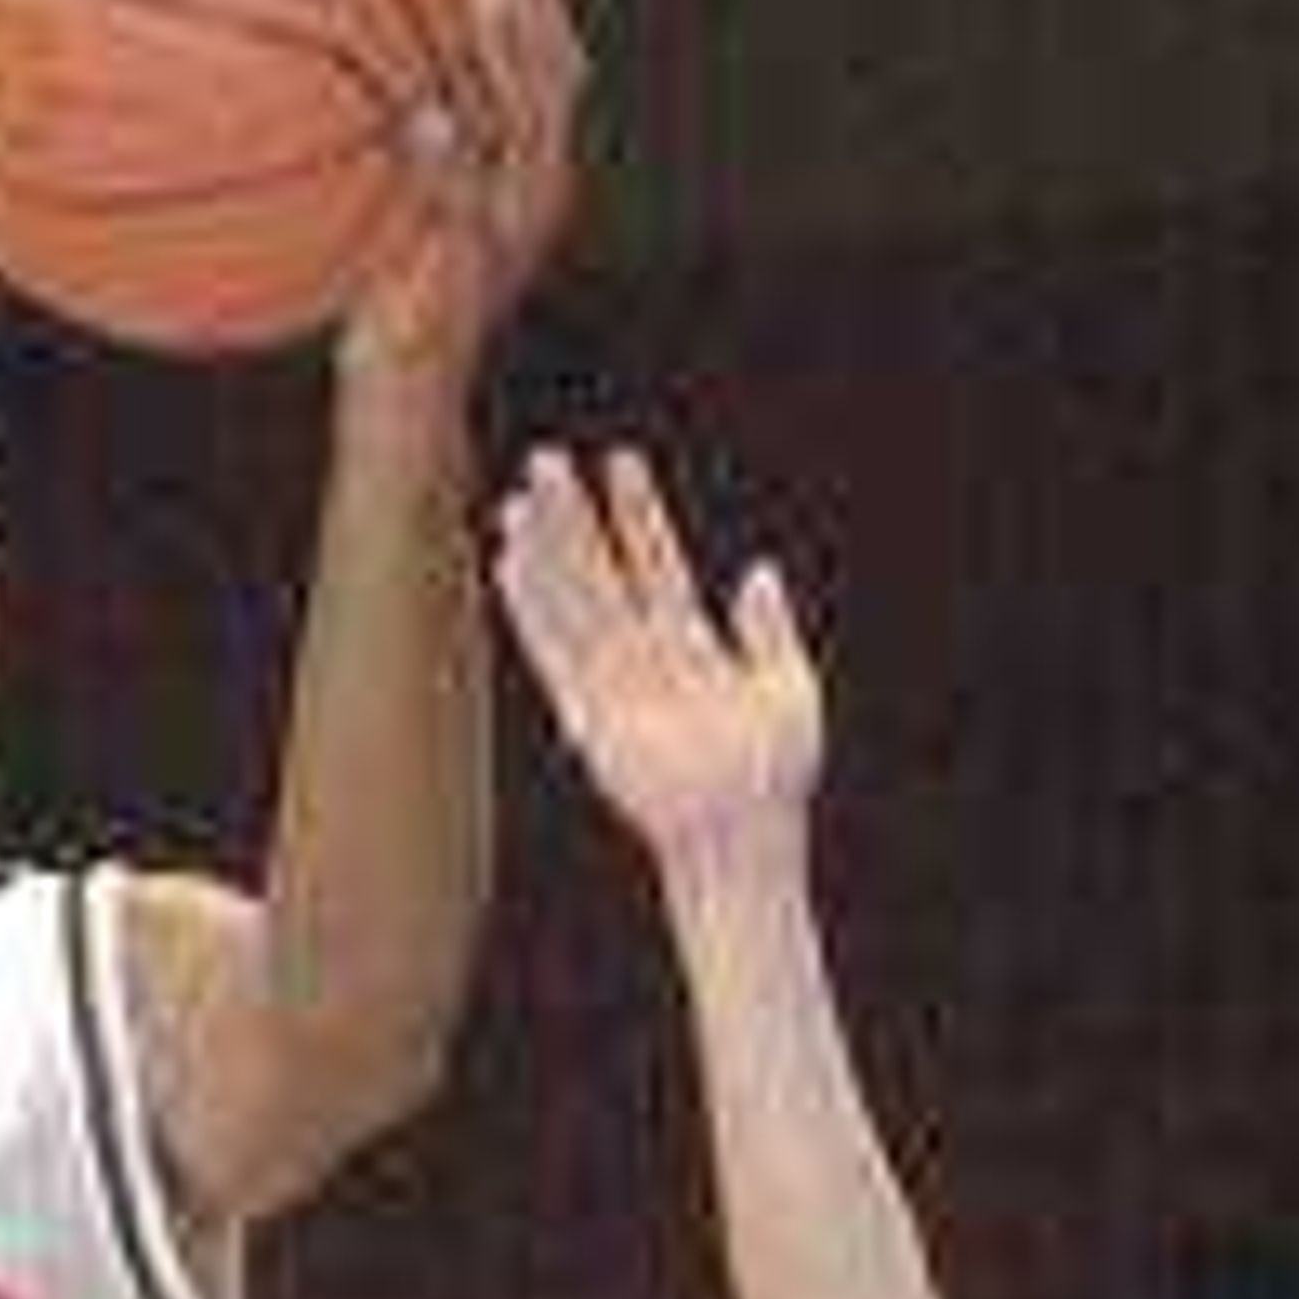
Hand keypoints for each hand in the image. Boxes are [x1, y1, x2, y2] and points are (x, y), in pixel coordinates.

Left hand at [339, 0, 586, 400]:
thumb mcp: (391, 224)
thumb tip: (336, 85)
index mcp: (523, 182)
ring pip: (526, 136)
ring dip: (508, 62)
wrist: (401, 417)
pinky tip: (425, 120)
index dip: (535, 6)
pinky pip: (462, 212)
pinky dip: (449, 165)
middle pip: (551, 88)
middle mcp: (527, 207)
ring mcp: (500, 248)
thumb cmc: (389, 315)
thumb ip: (391, 161)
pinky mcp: (463, 288)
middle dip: (531, 11)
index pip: (548, 78)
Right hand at [493, 443, 822, 862]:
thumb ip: (769, 632)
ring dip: (543, 554)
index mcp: (695, 644)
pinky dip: (531, 610)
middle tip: (545, 460)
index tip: (620, 461)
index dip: (638, 514)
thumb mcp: (789, 689)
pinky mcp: (587, 717)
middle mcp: (645, 657)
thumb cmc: (775, 777)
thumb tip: (757, 572)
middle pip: (601, 572)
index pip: (657, 562)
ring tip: (516, 503)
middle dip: (573, 517)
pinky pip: (553, 653)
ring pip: (572, 604)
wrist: (742, 838)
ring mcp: (613, 684)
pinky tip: (509, 567)